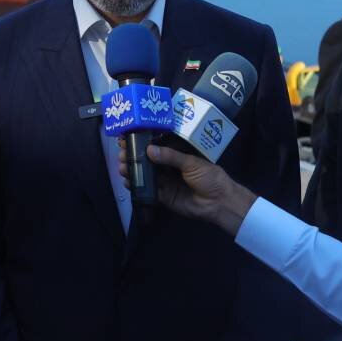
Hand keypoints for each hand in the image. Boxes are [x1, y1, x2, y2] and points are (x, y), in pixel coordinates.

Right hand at [118, 140, 257, 236]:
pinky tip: (127, 181)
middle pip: (148, 160)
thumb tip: (150, 150)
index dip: (143, 141)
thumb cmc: (210, 177)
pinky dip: (137, 186)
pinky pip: (148, 190)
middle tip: (122, 152)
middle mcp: (169, 166)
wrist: (219, 203)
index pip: (158, 145)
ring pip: (145, 174)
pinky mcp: (163, 196)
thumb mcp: (192, 163)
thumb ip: (171, 157)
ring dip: (133, 170)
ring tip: (122, 166)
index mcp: (178, 154)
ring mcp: (165, 181)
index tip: (129, 137)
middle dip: (134, 156)